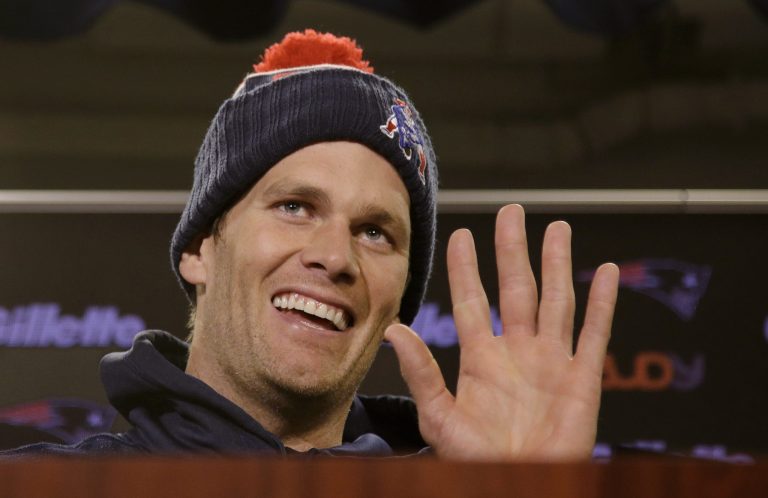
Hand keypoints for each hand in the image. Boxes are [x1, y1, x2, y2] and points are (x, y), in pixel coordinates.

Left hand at [385, 204, 618, 460]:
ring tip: (557, 228)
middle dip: (513, 250)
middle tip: (511, 212)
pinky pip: (593, 334)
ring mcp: (551, 363)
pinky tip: (604, 272)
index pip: (472, 301)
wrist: (520, 485)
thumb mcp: (440, 417)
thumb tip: (395, 330)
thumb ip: (422, 373)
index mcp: (481, 359)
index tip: (461, 235)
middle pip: (516, 289)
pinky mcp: (583, 380)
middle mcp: (517, 352)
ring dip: (557, 265)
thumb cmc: (475, 461)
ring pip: (555, 301)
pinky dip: (601, 303)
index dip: (466, 268)